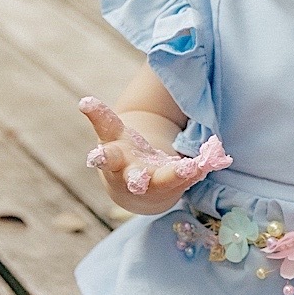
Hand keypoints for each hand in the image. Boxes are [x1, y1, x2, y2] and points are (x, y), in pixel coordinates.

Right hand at [80, 96, 230, 213]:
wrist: (138, 192)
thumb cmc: (124, 155)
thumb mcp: (112, 134)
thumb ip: (100, 118)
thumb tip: (84, 102)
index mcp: (113, 151)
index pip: (104, 132)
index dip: (96, 117)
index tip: (87, 104)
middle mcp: (128, 171)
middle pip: (129, 174)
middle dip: (132, 176)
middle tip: (137, 179)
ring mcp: (152, 182)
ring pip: (159, 183)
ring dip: (174, 176)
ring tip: (189, 168)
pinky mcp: (171, 187)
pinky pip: (185, 180)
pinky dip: (198, 170)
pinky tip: (210, 162)